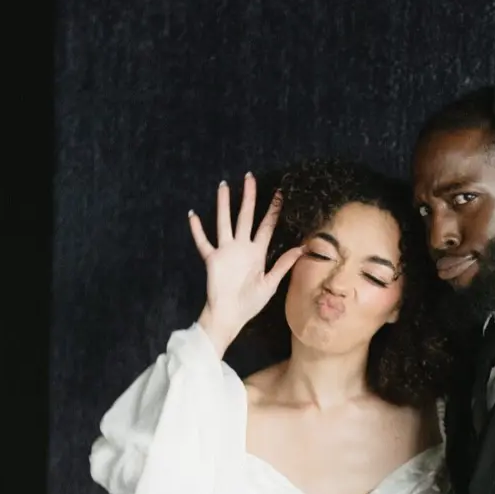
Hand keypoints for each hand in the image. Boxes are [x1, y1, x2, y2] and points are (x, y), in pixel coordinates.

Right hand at [190, 174, 303, 351]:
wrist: (229, 316)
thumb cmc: (250, 303)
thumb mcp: (270, 283)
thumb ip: (283, 264)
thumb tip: (302, 248)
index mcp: (257, 252)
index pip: (267, 226)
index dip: (273, 210)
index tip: (279, 193)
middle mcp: (242, 247)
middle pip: (245, 216)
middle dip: (248, 197)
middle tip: (249, 177)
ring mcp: (226, 251)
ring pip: (224, 222)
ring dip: (223, 205)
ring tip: (223, 186)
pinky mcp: (212, 259)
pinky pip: (203, 242)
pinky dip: (197, 230)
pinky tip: (192, 215)